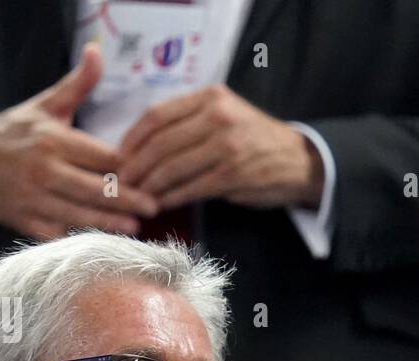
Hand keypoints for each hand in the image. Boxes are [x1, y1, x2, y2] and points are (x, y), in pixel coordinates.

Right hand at [0, 44, 158, 239]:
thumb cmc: (17, 132)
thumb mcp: (46, 105)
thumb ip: (78, 85)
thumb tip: (97, 52)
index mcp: (52, 140)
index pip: (100, 157)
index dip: (126, 167)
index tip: (149, 172)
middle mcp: (43, 170)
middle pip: (94, 189)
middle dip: (126, 199)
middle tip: (153, 206)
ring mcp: (33, 198)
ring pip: (79, 214)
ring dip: (109, 222)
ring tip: (135, 226)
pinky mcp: (26, 220)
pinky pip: (57, 232)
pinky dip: (79, 236)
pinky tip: (102, 240)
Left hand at [118, 84, 323, 209]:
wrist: (300, 161)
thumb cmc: (255, 140)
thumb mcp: (225, 115)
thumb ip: (190, 122)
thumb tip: (144, 144)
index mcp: (210, 98)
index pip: (157, 115)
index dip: (132, 138)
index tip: (119, 156)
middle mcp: (218, 116)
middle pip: (160, 142)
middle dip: (135, 166)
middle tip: (120, 182)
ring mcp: (227, 146)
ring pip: (172, 167)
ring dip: (149, 185)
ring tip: (135, 196)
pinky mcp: (233, 175)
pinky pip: (191, 188)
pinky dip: (171, 198)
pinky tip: (160, 204)